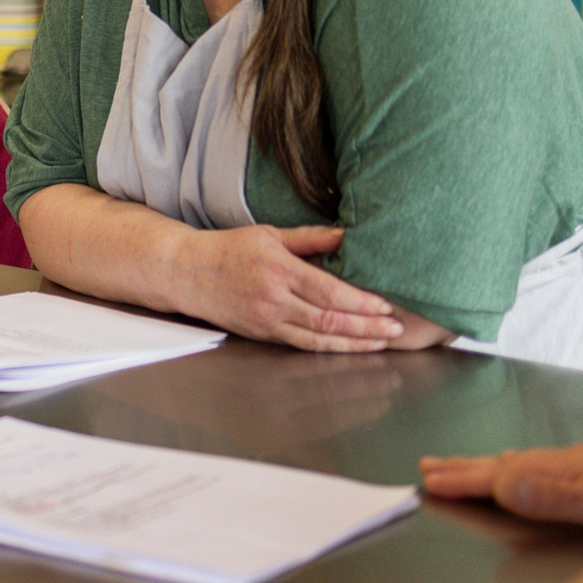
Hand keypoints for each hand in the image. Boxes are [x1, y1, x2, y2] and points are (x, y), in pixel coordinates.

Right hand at [173, 225, 404, 351]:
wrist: (187, 272)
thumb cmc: (230, 249)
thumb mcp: (269, 234)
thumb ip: (310, 238)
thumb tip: (347, 235)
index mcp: (278, 268)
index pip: (328, 291)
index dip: (360, 302)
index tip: (386, 305)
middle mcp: (273, 298)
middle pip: (328, 319)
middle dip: (366, 327)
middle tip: (396, 329)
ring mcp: (266, 320)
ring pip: (318, 338)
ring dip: (354, 343)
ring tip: (382, 343)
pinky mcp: (262, 334)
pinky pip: (301, 345)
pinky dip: (329, 348)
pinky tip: (350, 348)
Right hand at [418, 439, 582, 534]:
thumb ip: (555, 495)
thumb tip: (499, 483)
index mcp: (564, 471)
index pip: (501, 474)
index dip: (464, 479)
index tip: (427, 480)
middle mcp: (571, 462)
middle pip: (506, 463)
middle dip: (465, 466)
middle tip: (426, 466)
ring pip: (524, 463)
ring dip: (488, 465)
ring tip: (461, 464)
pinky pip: (545, 465)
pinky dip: (521, 467)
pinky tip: (527, 468)